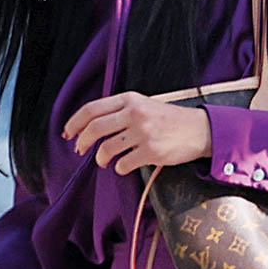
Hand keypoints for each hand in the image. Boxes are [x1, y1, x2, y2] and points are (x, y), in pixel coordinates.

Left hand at [62, 91, 212, 174]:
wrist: (200, 130)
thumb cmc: (170, 119)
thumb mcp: (145, 104)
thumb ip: (121, 110)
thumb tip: (91, 126)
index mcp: (130, 99)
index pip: (92, 109)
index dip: (74, 122)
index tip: (67, 133)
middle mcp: (135, 114)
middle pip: (95, 129)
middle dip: (82, 143)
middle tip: (80, 150)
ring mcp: (143, 133)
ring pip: (107, 149)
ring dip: (101, 159)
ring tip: (105, 160)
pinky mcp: (151, 152)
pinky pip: (123, 164)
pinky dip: (119, 168)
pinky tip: (125, 165)